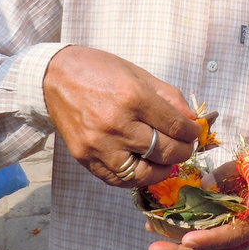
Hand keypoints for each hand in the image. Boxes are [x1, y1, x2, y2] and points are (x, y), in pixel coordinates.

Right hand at [43, 46, 200, 187]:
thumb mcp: (138, 74)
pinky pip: (118, 179)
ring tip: (167, 161)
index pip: (174, 125)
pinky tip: (145, 167)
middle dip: (183, 151)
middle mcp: (116, 124)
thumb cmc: (99, 70)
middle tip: (186, 146)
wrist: (54, 76)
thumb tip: (191, 118)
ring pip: (144, 173)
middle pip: (164, 151)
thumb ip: (168, 96)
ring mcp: (99, 145)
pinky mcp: (85, 158)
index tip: (194, 132)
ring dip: (163, 170)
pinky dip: (137, 178)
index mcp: (132, 97)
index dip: (191, 132)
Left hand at [147, 150, 248, 249]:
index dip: (209, 239)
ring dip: (184, 247)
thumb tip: (203, 186)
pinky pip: (217, 242)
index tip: (187, 239)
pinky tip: (174, 230)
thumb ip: (232, 173)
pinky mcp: (242, 232)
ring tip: (155, 237)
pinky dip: (195, 239)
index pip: (233, 235)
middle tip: (154, 247)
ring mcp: (248, 237)